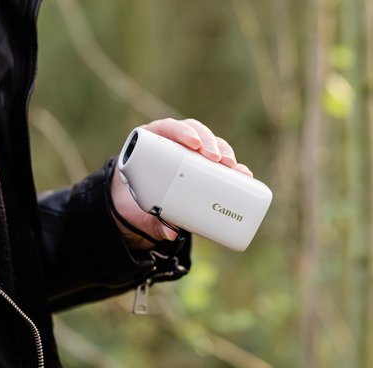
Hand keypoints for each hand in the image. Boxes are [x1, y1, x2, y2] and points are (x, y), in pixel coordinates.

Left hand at [110, 118, 252, 248]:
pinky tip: (243, 173)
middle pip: (193, 133)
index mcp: (149, 144)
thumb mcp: (136, 211)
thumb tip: (170, 233)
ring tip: (233, 167)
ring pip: (208, 145)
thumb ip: (150, 222)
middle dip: (209, 142)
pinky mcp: (198, 167)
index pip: (167, 129)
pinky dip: (230, 166)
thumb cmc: (129, 203)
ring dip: (224, 151)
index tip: (195, 145)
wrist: (132, 208)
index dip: (183, 131)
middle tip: (217, 160)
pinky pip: (216, 161)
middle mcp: (170, 144)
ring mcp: (186, 154)